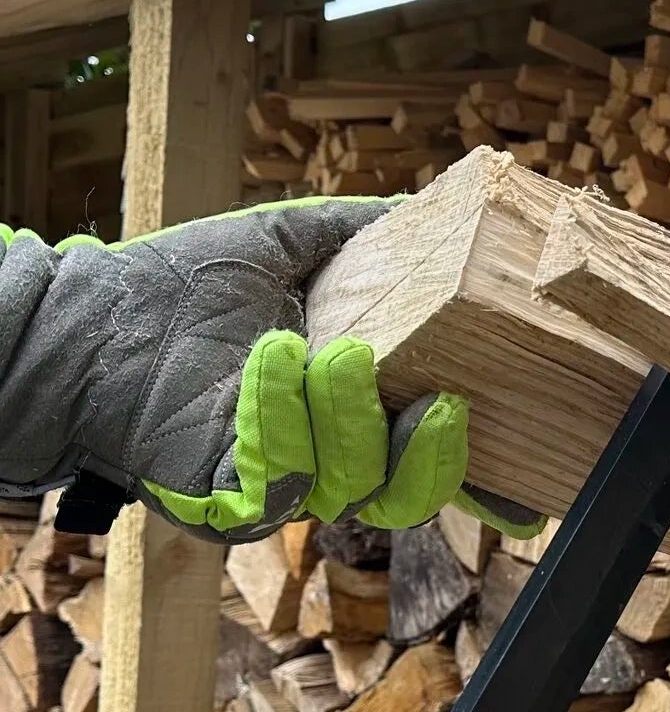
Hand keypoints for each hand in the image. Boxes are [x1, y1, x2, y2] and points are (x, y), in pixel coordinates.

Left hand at [0, 201, 540, 541]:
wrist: (94, 317)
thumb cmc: (184, 284)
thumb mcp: (291, 243)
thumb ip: (363, 232)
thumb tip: (432, 207)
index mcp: (359, 414)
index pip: (439, 464)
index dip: (491, 482)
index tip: (533, 495)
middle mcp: (330, 464)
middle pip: (414, 495)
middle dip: (432, 452)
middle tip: (432, 395)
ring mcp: (283, 489)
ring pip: (356, 490)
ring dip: (350, 420)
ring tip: (323, 348)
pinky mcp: (228, 504)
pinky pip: (284, 490)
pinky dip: (285, 426)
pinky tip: (272, 359)